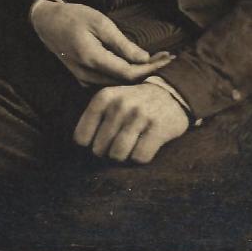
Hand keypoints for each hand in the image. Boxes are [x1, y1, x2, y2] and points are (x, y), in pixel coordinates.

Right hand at [30, 0, 173, 83]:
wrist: (47, 22)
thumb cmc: (73, 17)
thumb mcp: (100, 22)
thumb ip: (122, 44)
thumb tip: (145, 59)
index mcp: (93, 60)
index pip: (129, 73)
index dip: (151, 68)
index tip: (167, 58)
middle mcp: (88, 75)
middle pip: (126, 82)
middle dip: (148, 71)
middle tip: (168, 58)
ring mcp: (84, 80)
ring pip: (118, 84)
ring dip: (138, 74)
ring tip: (158, 62)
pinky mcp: (83, 78)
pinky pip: (109, 82)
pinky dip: (125, 76)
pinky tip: (137, 67)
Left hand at [74, 82, 189, 162]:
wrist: (170, 92)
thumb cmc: (134, 102)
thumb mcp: (111, 100)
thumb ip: (95, 118)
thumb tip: (81, 146)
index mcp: (103, 98)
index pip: (81, 137)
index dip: (90, 145)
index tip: (100, 143)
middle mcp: (119, 105)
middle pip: (100, 149)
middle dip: (108, 152)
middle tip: (119, 144)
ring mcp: (139, 116)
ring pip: (118, 155)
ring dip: (124, 157)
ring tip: (131, 147)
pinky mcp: (157, 128)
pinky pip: (140, 157)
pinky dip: (141, 158)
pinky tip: (145, 146)